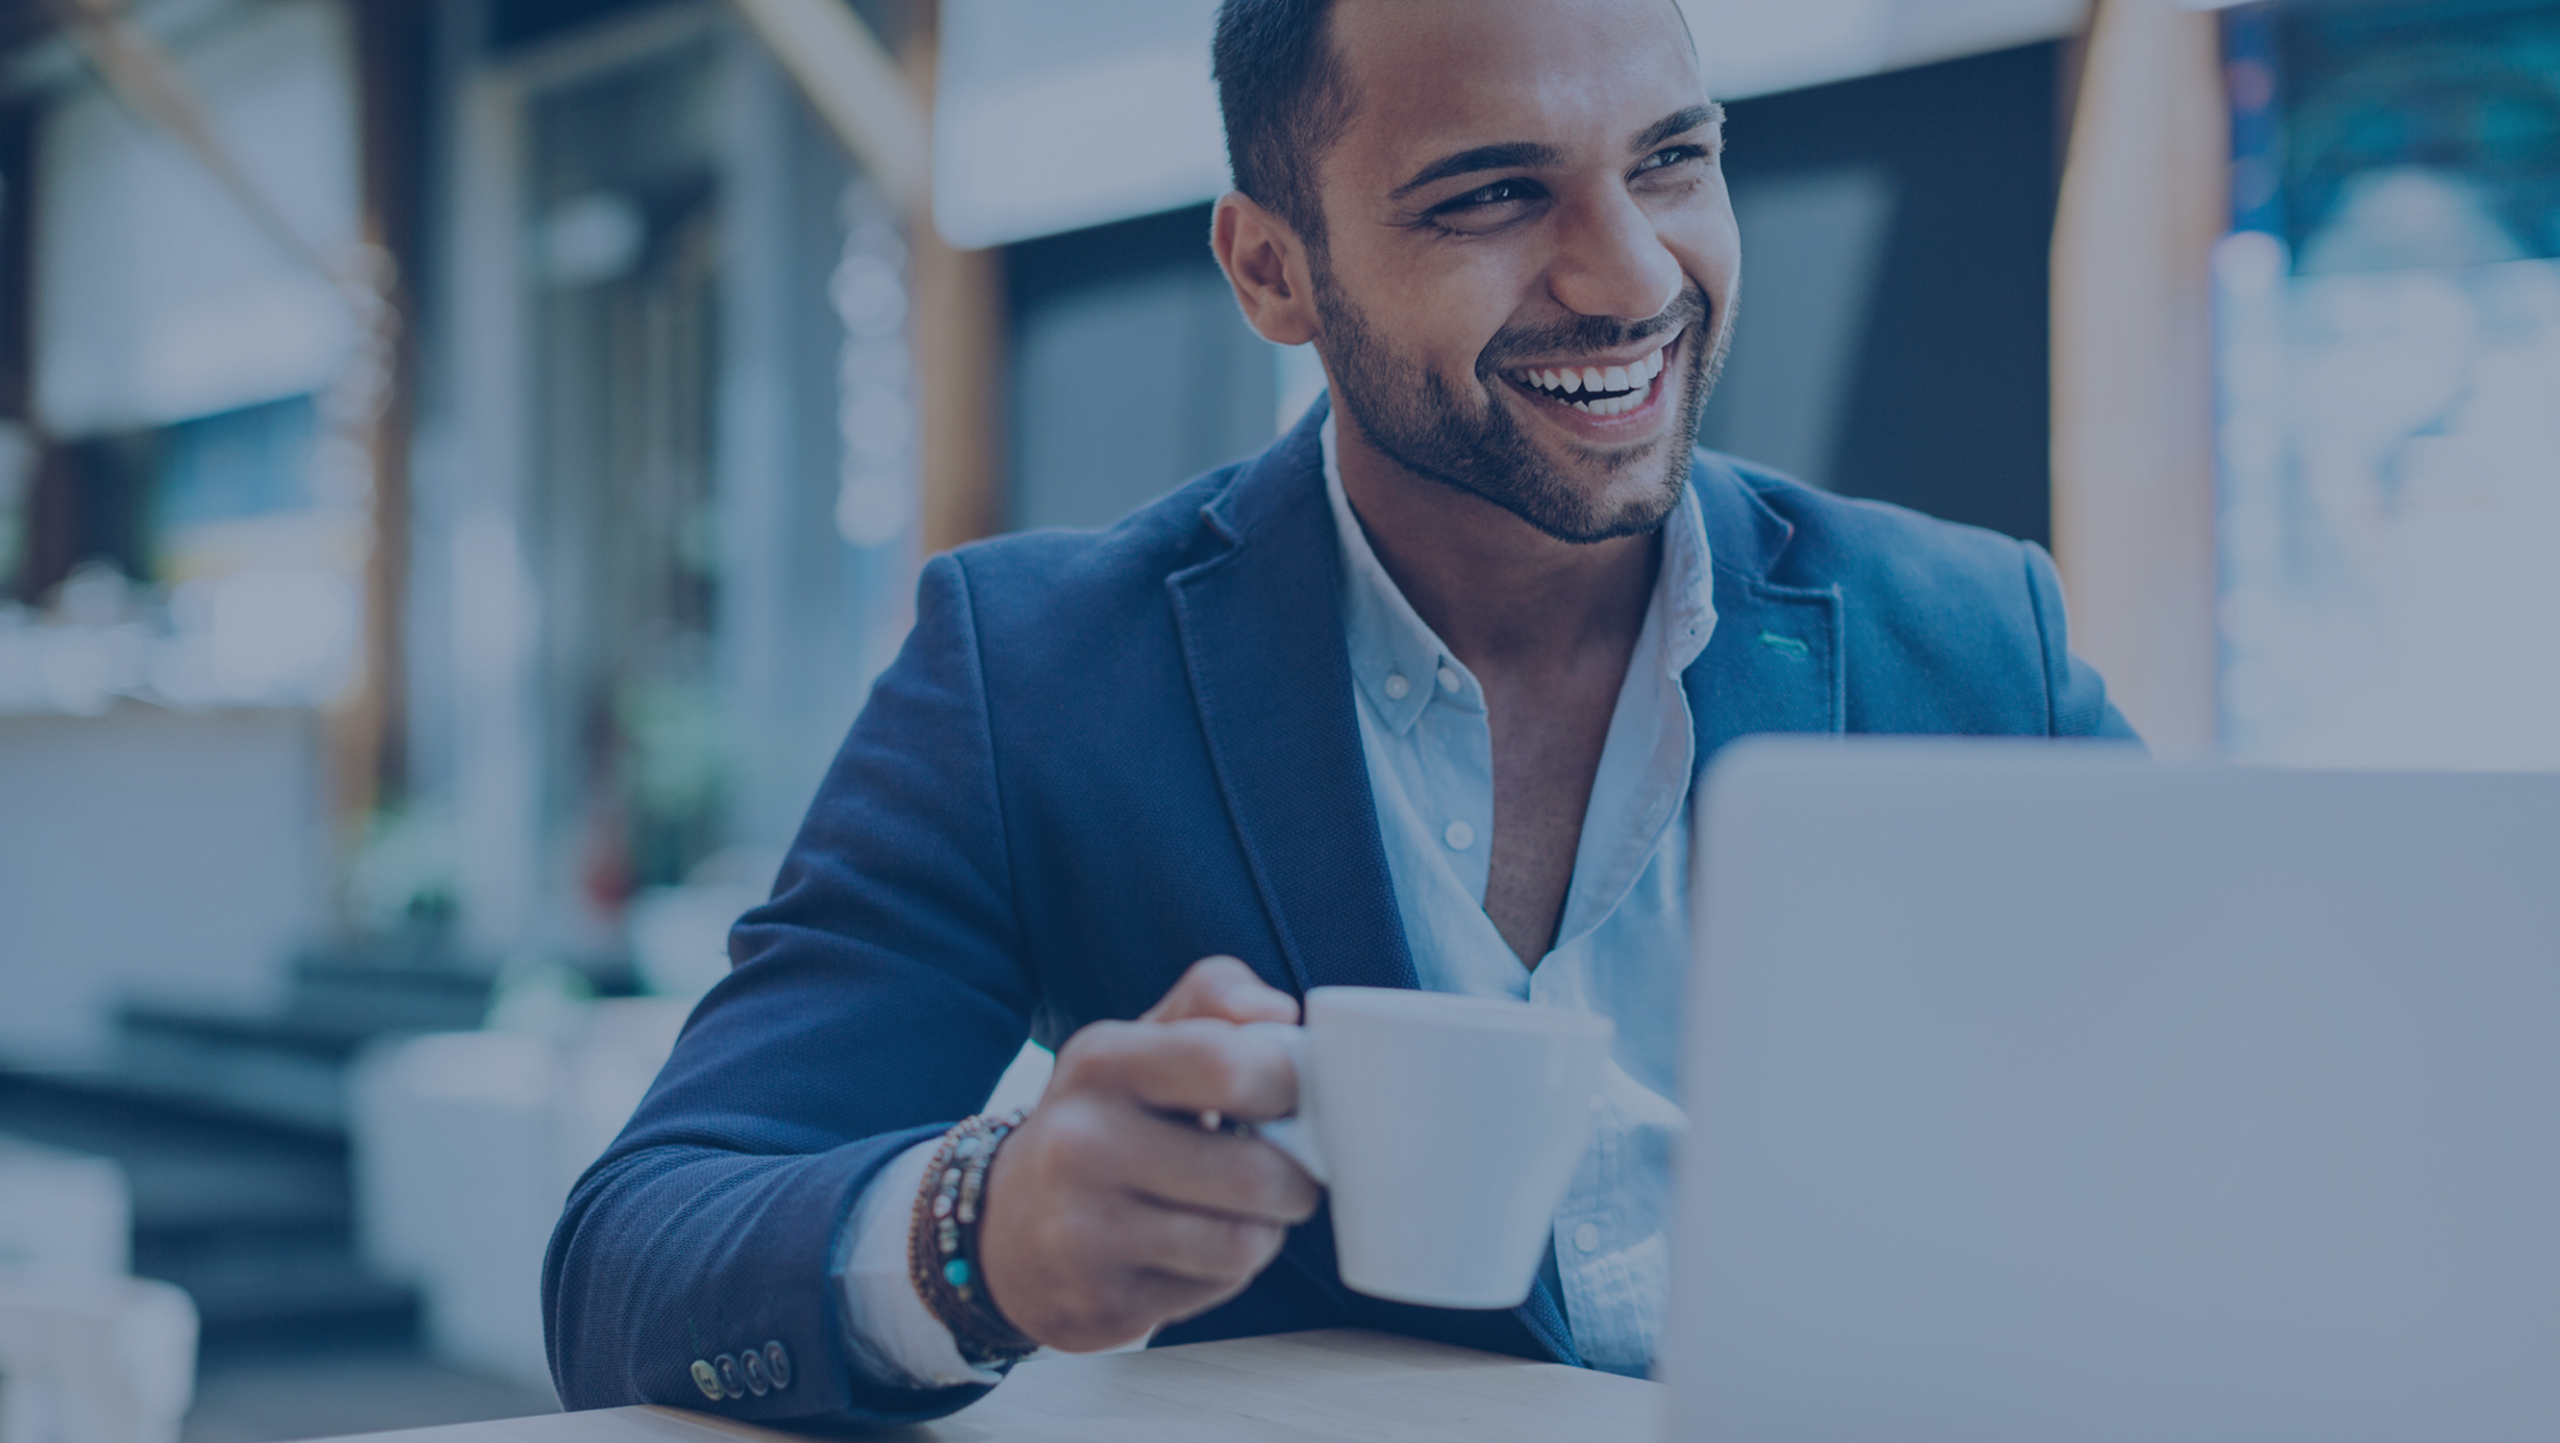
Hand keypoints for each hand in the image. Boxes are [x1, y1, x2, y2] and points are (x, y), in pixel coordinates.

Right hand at [975, 957, 1319, 1351]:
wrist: (1005, 1229)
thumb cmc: (1102, 1122)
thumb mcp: (1141, 1041)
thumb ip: (1215, 998)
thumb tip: (1281, 1015)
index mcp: (1101, 1063)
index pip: (1229, 1064)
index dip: (1288, 1086)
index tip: (1287, 1098)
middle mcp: (1081, 1143)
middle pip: (1257, 1172)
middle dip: (1295, 1175)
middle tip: (1282, 1168)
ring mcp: (1084, 1230)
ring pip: (1245, 1241)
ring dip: (1263, 1228)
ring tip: (1231, 1209)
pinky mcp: (1102, 1303)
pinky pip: (1217, 1289)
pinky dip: (1223, 1272)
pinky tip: (1187, 1250)